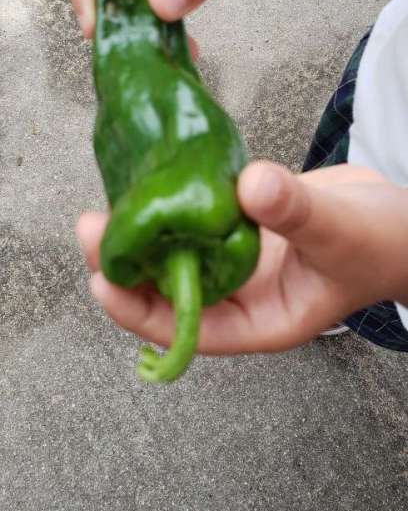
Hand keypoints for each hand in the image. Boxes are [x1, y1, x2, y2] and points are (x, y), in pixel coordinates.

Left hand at [76, 162, 407, 354]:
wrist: (403, 219)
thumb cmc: (385, 244)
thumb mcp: (343, 232)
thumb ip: (299, 212)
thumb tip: (250, 187)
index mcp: (262, 319)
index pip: (190, 329)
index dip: (141, 312)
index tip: (102, 283)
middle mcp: (242, 294)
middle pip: (170, 291)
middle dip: (126, 266)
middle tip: (90, 227)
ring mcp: (239, 259)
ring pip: (178, 253)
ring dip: (142, 233)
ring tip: (105, 205)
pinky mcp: (241, 224)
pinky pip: (198, 220)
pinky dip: (174, 205)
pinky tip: (150, 180)